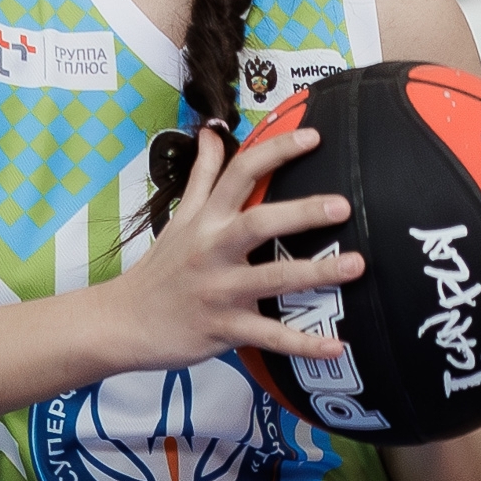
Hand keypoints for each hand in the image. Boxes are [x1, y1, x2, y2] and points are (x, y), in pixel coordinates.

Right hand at [95, 123, 359, 372]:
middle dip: (302, 213)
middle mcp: (212, 250)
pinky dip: (303, 345)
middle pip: (259, 222)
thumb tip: (213, 134)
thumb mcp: (179, 217)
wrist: (124, 321)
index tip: (313, 137)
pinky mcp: (224, 328)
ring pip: (272, 279)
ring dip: (316, 273)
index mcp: (206, 220)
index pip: (240, 173)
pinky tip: (336, 346)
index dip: (276, 150)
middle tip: (342, 205)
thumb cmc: (160, 269)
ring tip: (357, 265)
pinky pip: (269, 337)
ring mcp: (219, 290)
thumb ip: (202, 176)